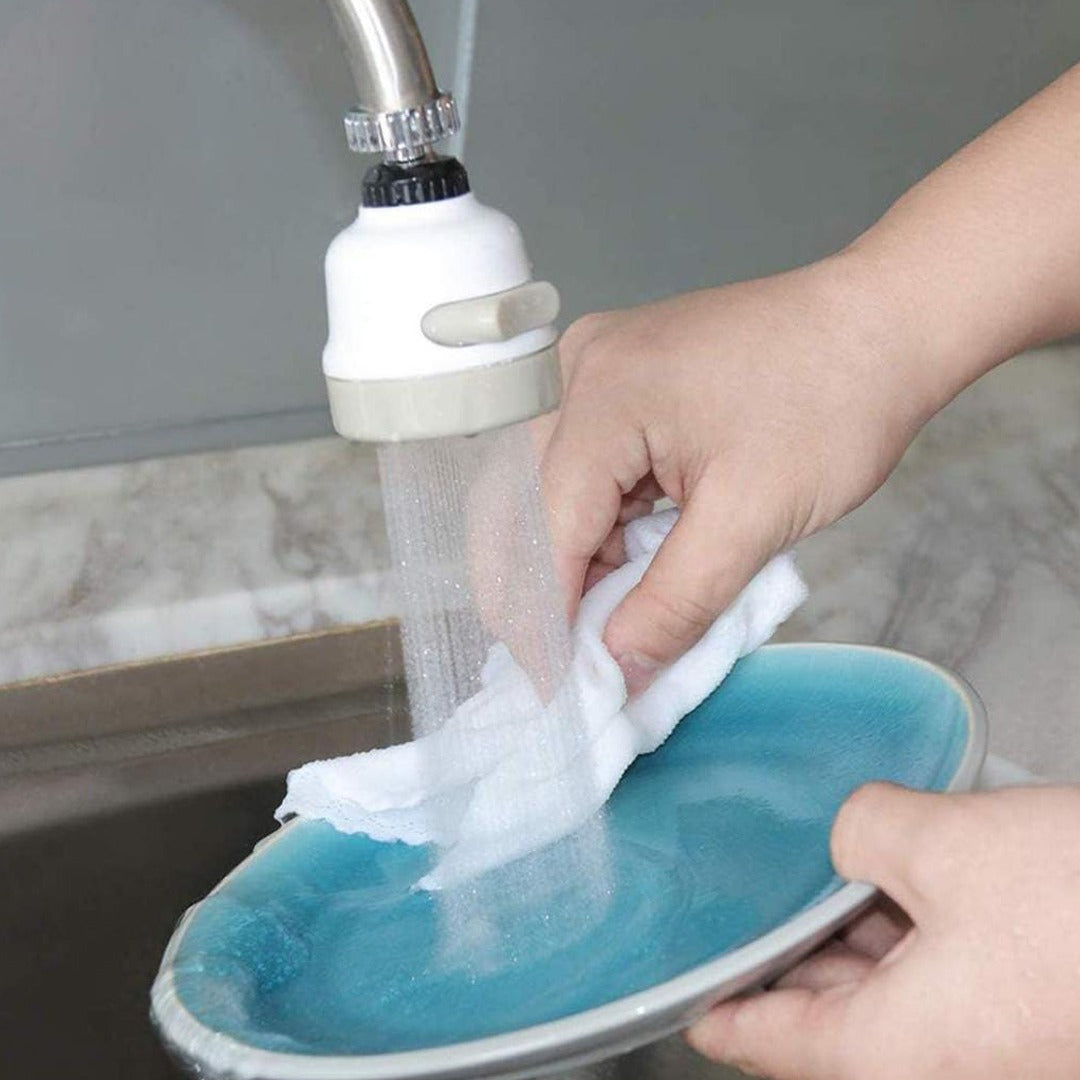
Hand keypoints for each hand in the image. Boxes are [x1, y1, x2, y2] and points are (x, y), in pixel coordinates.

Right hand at [541, 255, 942, 692]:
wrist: (885, 323)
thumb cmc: (834, 404)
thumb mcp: (753, 519)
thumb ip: (675, 603)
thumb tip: (617, 668)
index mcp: (602, 398)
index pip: (543, 527)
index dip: (542, 617)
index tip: (552, 690)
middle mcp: (578, 373)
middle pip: (526, 504)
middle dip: (541, 590)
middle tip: (564, 668)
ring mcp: (595, 369)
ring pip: (552, 490)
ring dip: (574, 561)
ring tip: (605, 626)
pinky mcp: (620, 380)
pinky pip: (587, 467)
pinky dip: (602, 527)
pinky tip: (628, 569)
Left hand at [687, 782, 1079, 1079]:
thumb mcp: (945, 845)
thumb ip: (863, 831)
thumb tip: (855, 838)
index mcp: (887, 1052)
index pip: (765, 1041)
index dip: (714, 1012)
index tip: (679, 997)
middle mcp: (933, 1064)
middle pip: (823, 1014)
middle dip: (782, 954)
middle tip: (737, 906)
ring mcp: (986, 1043)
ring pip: (884, 990)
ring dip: (848, 932)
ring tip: (806, 875)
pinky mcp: (1027, 1009)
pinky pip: (941, 973)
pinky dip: (906, 927)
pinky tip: (891, 874)